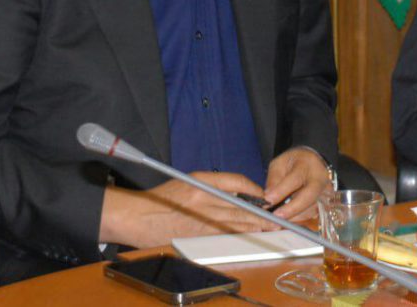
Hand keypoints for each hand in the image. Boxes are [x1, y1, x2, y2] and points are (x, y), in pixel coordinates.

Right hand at [99, 172, 274, 247]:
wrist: (138, 216)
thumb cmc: (163, 198)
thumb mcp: (189, 181)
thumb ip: (214, 185)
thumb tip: (241, 193)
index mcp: (202, 181)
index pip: (237, 182)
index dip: (254, 190)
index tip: (264, 196)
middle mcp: (204, 198)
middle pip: (242, 204)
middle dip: (262, 211)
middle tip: (278, 215)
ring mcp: (202, 218)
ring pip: (237, 222)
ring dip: (256, 225)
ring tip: (272, 227)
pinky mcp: (198, 234)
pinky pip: (225, 234)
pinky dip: (240, 234)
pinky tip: (251, 235)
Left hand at [264, 147, 332, 221]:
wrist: (313, 164)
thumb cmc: (294, 164)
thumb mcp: (280, 164)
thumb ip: (273, 179)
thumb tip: (267, 199)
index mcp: (307, 165)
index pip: (295, 179)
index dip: (281, 191)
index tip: (268, 200)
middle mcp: (321, 179)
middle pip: (309, 196)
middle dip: (292, 208)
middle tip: (276, 216)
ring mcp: (326, 193)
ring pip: (312, 209)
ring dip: (294, 217)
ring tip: (278, 219)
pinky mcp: (327, 204)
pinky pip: (313, 216)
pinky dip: (300, 220)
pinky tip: (288, 220)